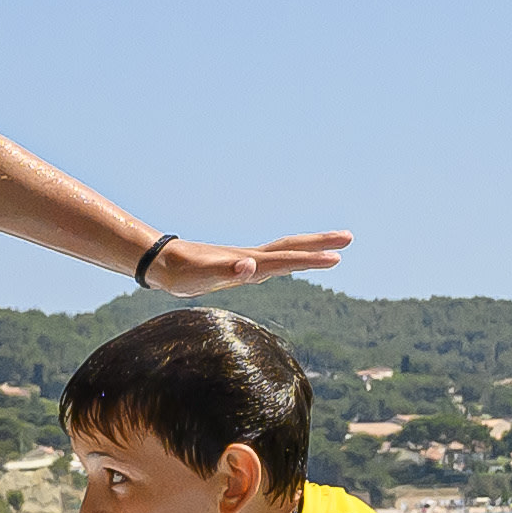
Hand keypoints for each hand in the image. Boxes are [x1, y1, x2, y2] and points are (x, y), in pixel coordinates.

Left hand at [134, 230, 353, 293]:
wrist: (162, 263)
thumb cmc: (180, 272)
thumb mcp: (200, 275)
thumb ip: (224, 271)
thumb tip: (250, 266)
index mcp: (248, 261)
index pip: (286, 260)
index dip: (311, 260)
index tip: (337, 257)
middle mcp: (251, 258)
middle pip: (292, 247)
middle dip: (320, 243)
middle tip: (349, 237)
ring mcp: (247, 261)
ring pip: (285, 251)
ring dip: (309, 248)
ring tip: (332, 248)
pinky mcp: (239, 266)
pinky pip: (273, 260)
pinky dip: (290, 257)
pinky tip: (291, 262)